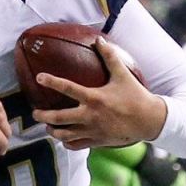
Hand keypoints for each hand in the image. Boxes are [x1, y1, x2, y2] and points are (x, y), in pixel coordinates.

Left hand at [32, 37, 165, 149]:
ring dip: (52, 131)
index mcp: (95, 98)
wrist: (151, 121)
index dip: (52, 81)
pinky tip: (63, 138)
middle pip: (59, 118)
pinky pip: (76, 145)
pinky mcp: (97, 141)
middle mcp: (90, 115)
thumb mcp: (123, 75)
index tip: (39, 77)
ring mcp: (92, 130)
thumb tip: (99, 40)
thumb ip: (110, 57)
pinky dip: (66, 143)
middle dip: (43, 116)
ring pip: (64, 135)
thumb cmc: (136, 96)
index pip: (68, 88)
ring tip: (47, 127)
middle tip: (35, 113)